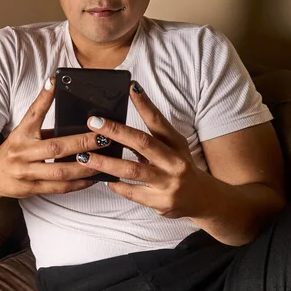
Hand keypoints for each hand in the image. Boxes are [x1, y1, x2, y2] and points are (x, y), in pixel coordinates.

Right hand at [0, 78, 110, 198]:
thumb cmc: (14, 151)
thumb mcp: (23, 134)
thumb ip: (45, 127)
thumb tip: (74, 118)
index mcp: (21, 134)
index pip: (33, 113)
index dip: (44, 98)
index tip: (55, 82)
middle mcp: (21, 152)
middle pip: (55, 147)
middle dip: (82, 143)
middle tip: (103, 137)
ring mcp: (25, 172)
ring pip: (60, 171)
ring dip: (85, 167)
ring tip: (104, 161)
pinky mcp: (30, 189)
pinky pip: (59, 187)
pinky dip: (77, 184)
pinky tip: (92, 179)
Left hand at [79, 81, 212, 218]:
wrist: (204, 200)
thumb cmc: (180, 166)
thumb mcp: (172, 147)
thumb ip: (150, 136)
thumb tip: (119, 119)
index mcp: (176, 144)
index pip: (158, 121)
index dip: (145, 104)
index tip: (130, 87)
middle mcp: (174, 161)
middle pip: (142, 143)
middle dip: (116, 131)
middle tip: (93, 123)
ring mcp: (168, 183)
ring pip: (133, 170)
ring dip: (106, 163)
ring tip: (85, 157)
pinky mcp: (160, 202)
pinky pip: (132, 192)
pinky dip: (116, 185)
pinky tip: (103, 180)